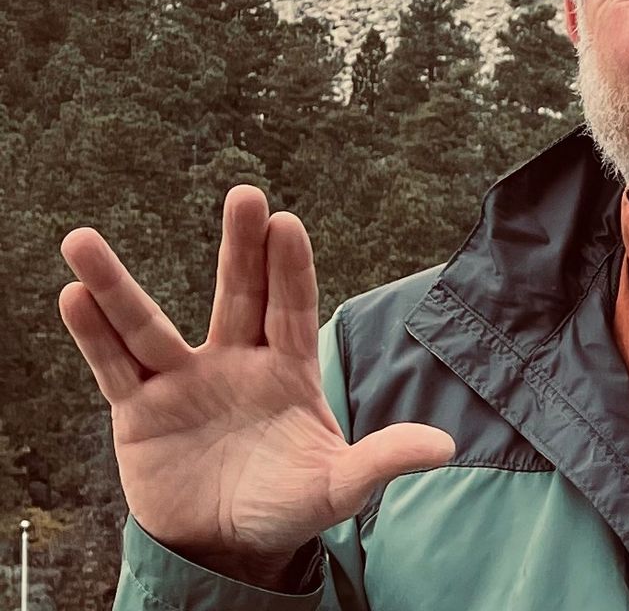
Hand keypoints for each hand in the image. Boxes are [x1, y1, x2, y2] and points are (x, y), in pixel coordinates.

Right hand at [59, 186, 454, 586]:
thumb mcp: (336, 487)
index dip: (290, 269)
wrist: (227, 544)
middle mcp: (236, 361)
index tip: (287, 223)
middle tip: (246, 193)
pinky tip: (73, 293)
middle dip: (240, 248)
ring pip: (149, 325)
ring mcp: (185, 382)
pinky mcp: (139, 414)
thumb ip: (381, 461)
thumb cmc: (287, 502)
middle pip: (237, 294)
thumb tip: (446, 449)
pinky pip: (113, 367)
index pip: (292, 308)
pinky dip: (92, 333)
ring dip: (119, 283)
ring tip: (84, 239)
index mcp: (288, 369)